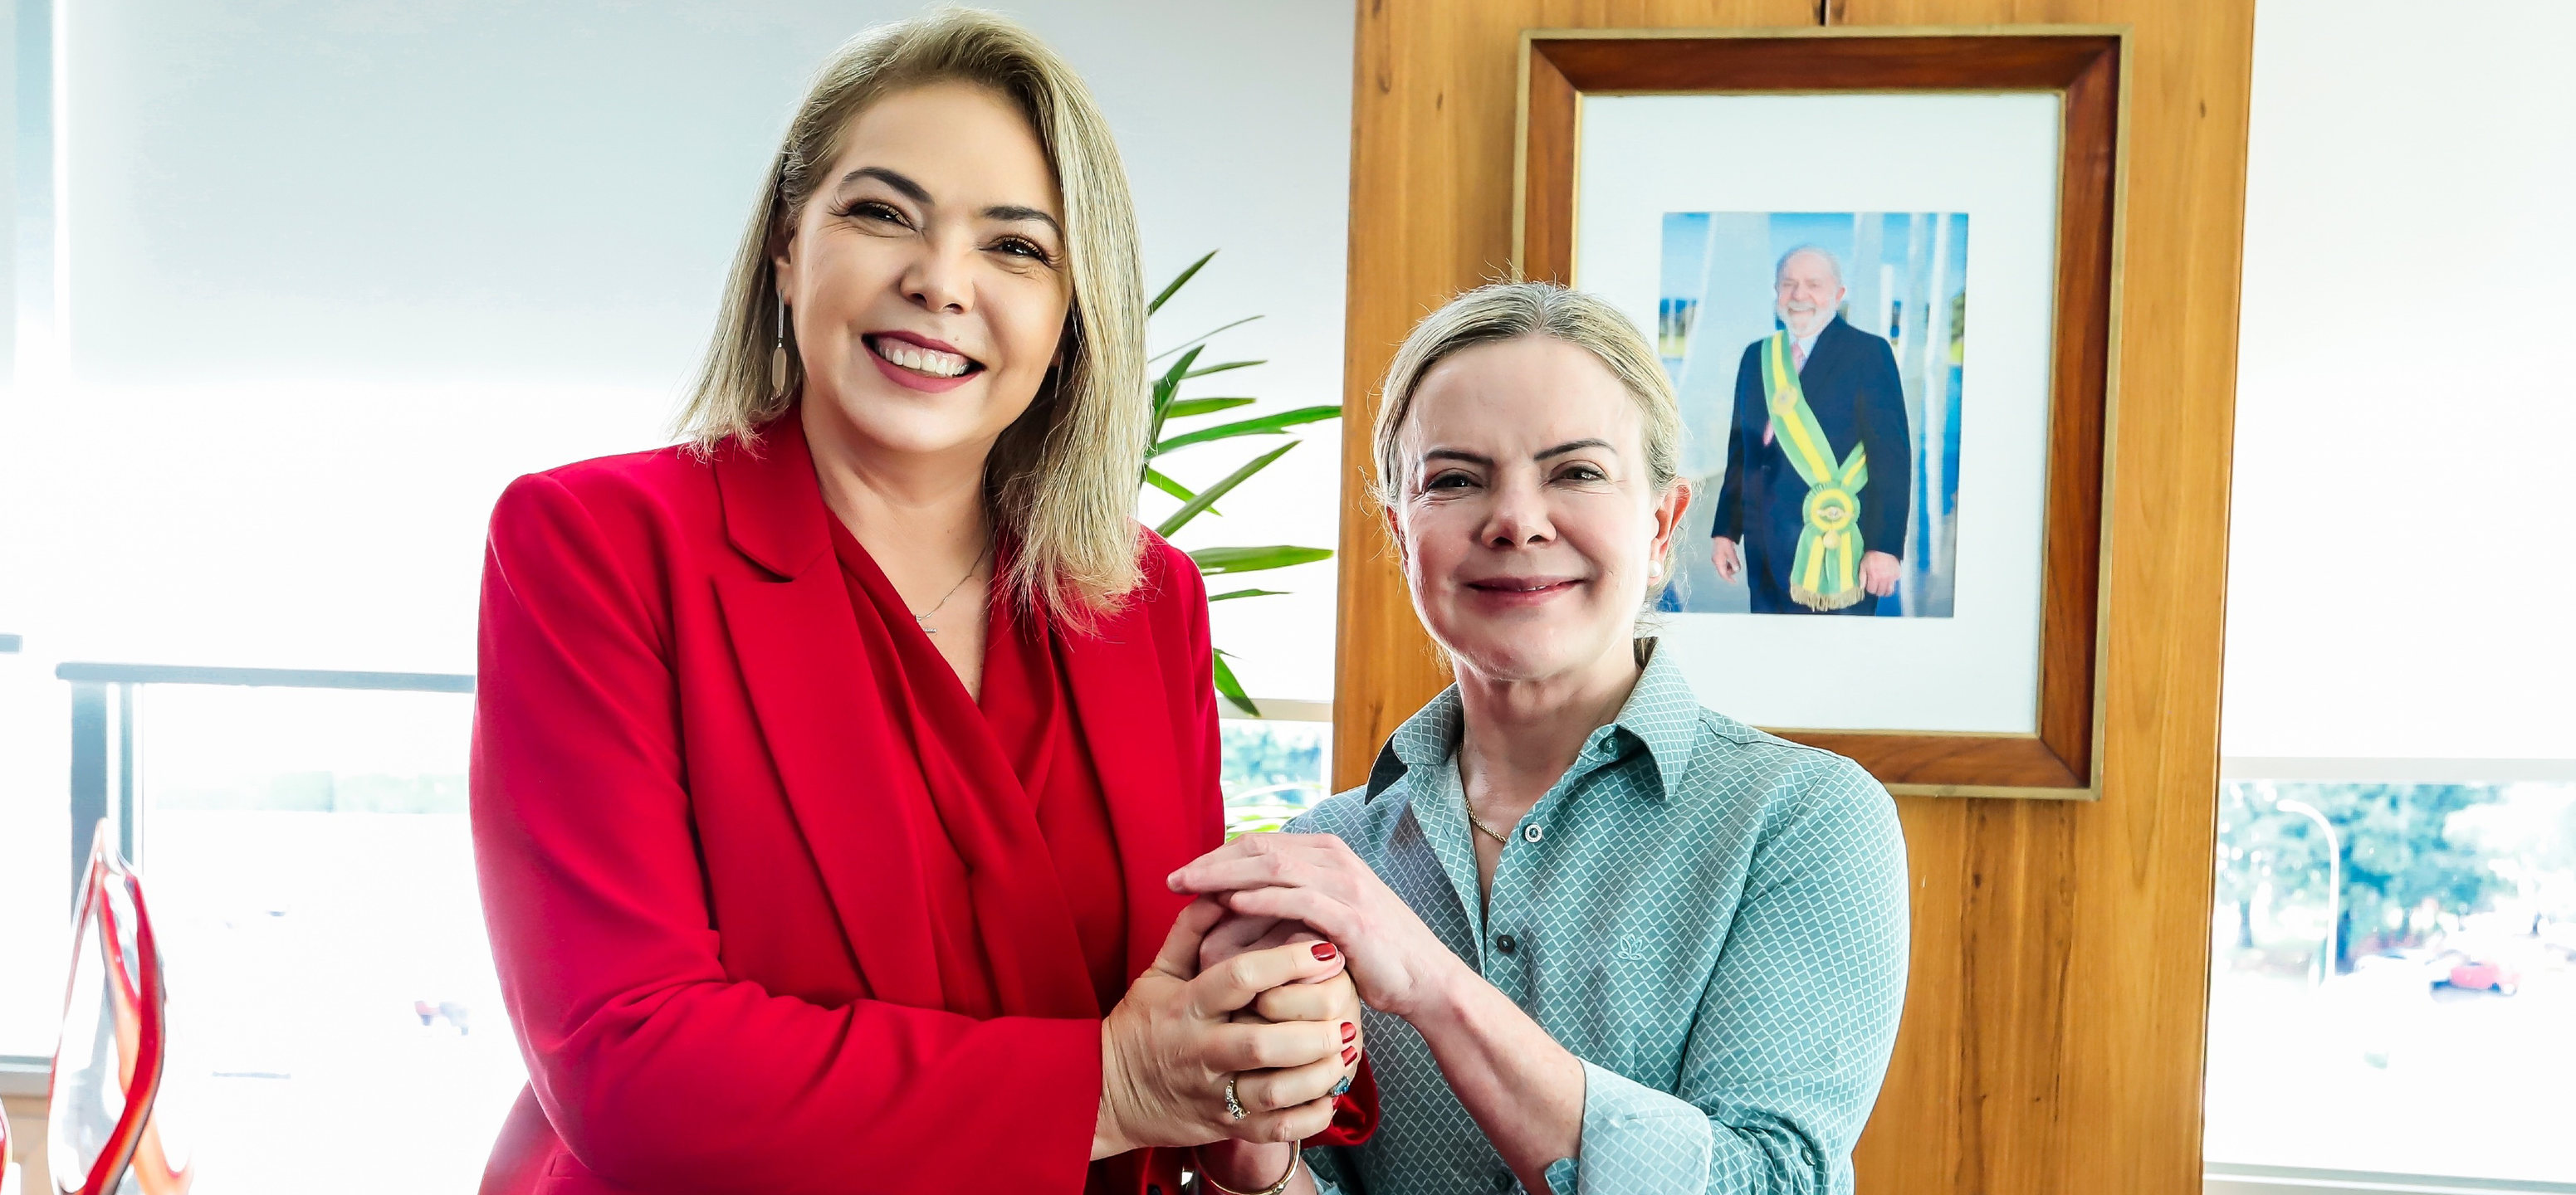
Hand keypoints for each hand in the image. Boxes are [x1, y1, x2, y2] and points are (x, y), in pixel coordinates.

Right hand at [1094, 899, 1356, 1158]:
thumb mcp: (1158, 973)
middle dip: (1312, 1027)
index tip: (1325, 950)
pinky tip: (1331, 1096)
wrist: (1106, 1093)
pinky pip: (1275, 1131)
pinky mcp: (1224, 1127)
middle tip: (1346, 1013)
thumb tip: (1221, 886)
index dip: (1286, 961)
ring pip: (1274, 1090)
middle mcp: (1200, 1051)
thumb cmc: (1141, 1025)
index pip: (1240, 978)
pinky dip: (1310, 1116)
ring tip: (1344, 1052)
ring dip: (1319, 1074)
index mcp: (1187, 1006)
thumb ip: (1191, 931)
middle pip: (1263, 1041)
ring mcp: (1213, 1094)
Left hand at [1169, 834, 1467, 1020]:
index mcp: (1329, 855)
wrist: (1427, 982)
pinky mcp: (1353, 917)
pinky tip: (1231, 902)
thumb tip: (1234, 905)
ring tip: (1188, 886)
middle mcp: (1336, 861)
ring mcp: (1346, 886)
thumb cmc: (1373, 956)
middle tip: (1171, 879)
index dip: (1217, 855)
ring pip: (1273, 868)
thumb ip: (1290, 905)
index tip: (1183, 874)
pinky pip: (1299, 900)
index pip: (1260, 844)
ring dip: (1224, 875)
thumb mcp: (1327, 920)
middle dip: (1210, 862)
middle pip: (1259, 849)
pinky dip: (1262, 898)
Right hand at [1711, 537, 1741, 581]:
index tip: (1734, 582)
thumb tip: (1736, 570)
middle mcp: (1716, 561)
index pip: (1723, 574)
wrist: (1721, 534)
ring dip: (1730, 567)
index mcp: (1718, 561)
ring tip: (1736, 562)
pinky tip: (1733, 559)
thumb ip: (1734, 562)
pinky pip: (1724, 564)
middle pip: (1723, 572)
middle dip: (1730, 572)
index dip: (1729, 579)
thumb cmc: (1725, 542)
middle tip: (1737, 567)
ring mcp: (1717, 559)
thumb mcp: (1731, 553)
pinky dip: (1729, 564)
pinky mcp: (1719, 556)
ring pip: (1724, 568)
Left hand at [1860, 550, 1898, 596]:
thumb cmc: (1872, 556)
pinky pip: (1894, 584)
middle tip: (1876, 586)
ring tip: (1882, 587)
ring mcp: (1892, 578)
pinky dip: (1891, 583)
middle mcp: (1884, 579)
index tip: (1870, 586)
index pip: (1872, 590)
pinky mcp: (1897, 575)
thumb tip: (1862, 587)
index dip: (1870, 589)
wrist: (1885, 548)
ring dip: (1885, 591)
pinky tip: (1888, 578)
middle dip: (1877, 591)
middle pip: (1880, 592)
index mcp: (1874, 577)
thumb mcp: (1863, 565)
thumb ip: (1862, 577)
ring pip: (1889, 591)